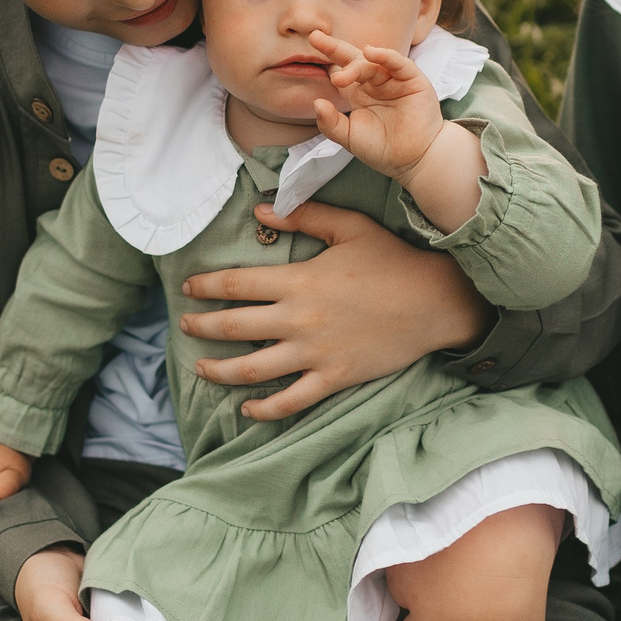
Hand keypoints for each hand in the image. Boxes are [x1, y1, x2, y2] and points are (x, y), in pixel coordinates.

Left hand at [181, 200, 493, 420]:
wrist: (435, 302)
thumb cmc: (393, 261)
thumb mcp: (350, 227)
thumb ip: (303, 217)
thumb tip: (259, 211)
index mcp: (298, 280)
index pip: (236, 285)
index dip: (206, 287)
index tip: (189, 288)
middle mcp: (299, 319)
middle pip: (233, 328)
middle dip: (201, 326)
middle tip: (185, 325)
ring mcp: (314, 353)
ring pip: (252, 369)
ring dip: (220, 371)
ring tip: (202, 368)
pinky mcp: (333, 378)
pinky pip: (291, 401)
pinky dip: (265, 409)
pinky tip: (248, 408)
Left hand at [306, 29, 443, 180]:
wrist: (414, 161)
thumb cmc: (383, 150)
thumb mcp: (349, 137)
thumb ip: (331, 123)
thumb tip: (316, 102)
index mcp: (359, 93)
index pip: (340, 71)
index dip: (327, 60)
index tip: (310, 45)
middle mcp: (375, 83)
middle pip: (353, 60)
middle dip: (334, 48)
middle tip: (316, 38)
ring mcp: (394, 80)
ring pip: (372, 63)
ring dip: (356, 66)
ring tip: (341, 77)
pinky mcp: (413, 80)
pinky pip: (398, 64)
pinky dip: (386, 56)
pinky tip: (371, 52)